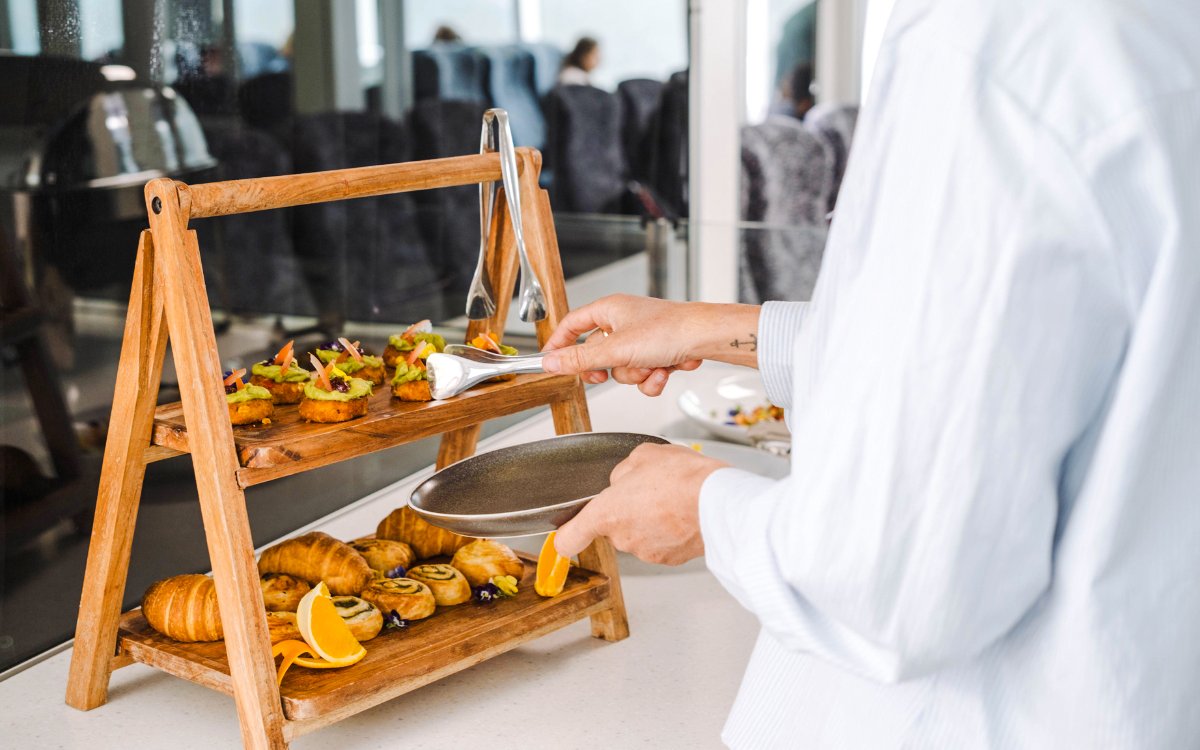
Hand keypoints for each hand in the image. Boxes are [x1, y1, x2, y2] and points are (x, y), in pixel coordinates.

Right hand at [541, 294, 760, 396]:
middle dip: (609, 369)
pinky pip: (642, 374)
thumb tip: (551, 363)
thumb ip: (580, 359)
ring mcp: (642, 339)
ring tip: (651, 366)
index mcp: (609, 310)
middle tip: (604, 375)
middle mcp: (624, 321)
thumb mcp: (616, 349)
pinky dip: (652, 378)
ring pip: (622, 369)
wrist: (706, 338)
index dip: (559, 343)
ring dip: (636, 374)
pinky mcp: (658, 353)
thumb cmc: (668, 331)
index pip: (573, 324)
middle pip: (598, 354)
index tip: (550, 361)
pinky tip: (665, 371)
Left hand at [554, 444, 728, 564]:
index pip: (569, 538)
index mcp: (607, 513)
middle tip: (649, 490)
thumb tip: (623, 480)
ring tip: (673, 498)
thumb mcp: (644, 455)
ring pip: (639, 533)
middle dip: (627, 510)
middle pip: (614, 526)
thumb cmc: (684, 478)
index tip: (567, 534)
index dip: (566, 536)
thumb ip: (623, 471)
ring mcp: (647, 551)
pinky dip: (670, 530)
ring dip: (650, 519)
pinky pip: (662, 542)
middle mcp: (623, 538)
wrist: (721, 503)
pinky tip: (684, 513)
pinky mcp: (670, 559)